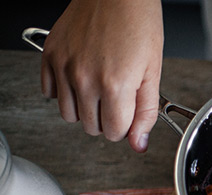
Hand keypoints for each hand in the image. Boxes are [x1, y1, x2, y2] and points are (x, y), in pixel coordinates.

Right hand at [41, 0, 163, 151]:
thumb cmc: (139, 24)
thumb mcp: (154, 71)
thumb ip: (146, 112)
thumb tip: (139, 143)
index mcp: (115, 84)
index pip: (115, 133)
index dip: (126, 127)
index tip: (129, 114)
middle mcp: (85, 78)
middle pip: (92, 128)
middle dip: (107, 120)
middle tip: (117, 99)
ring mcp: (64, 67)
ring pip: (69, 116)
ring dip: (85, 109)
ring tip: (99, 89)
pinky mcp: (51, 56)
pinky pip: (49, 93)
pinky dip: (64, 92)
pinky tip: (80, 78)